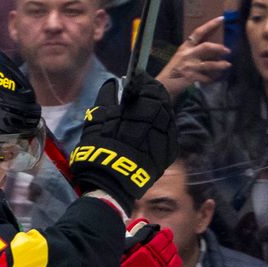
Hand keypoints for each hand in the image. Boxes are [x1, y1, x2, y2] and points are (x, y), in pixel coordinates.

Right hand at [70, 72, 178, 213]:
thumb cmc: (101, 146)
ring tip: (139, 122)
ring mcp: (169, 137)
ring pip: (166, 119)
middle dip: (150, 99)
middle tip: (135, 104)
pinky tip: (145, 138)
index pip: (152, 87)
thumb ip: (107, 96)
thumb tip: (113, 83)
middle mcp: (165, 119)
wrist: (111, 181)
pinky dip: (157, 132)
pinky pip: (166, 135)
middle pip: (162, 102)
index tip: (133, 85)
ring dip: (155, 116)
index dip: (143, 84)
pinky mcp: (169, 153)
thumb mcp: (97, 118)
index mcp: (149, 106)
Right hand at [156, 17, 230, 98]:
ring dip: (220, 65)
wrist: (162, 87)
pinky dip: (211, 79)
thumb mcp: (179, 58)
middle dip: (219, 48)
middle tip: (227, 51)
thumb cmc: (171, 72)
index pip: (197, 33)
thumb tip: (208, 51)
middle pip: (206, 47)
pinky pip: (206, 78)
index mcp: (184, 48)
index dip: (210, 25)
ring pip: (210, 64)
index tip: (220, 20)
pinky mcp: (192, 78)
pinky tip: (214, 79)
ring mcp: (190, 67)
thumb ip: (191, 53)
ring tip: (227, 65)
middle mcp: (187, 55)